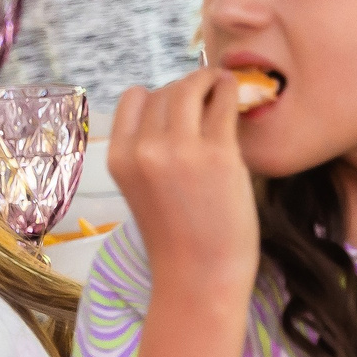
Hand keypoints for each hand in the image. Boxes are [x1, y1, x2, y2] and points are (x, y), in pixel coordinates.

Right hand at [107, 67, 260, 310]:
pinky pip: (223, 102)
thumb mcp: (142, 189)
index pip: (132, 99)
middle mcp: (143, 150)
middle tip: (206, 92)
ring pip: (189, 88)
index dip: (156, 96)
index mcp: (119, 159)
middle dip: (185, 87)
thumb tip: (180, 109)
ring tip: (223, 85)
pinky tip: (238, 94)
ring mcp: (179, 151)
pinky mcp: (217, 155)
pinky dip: (230, 90)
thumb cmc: (177, 238)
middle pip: (162, 91)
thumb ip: (150, 152)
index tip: (176, 104)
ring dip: (208, 79)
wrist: (199, 277)